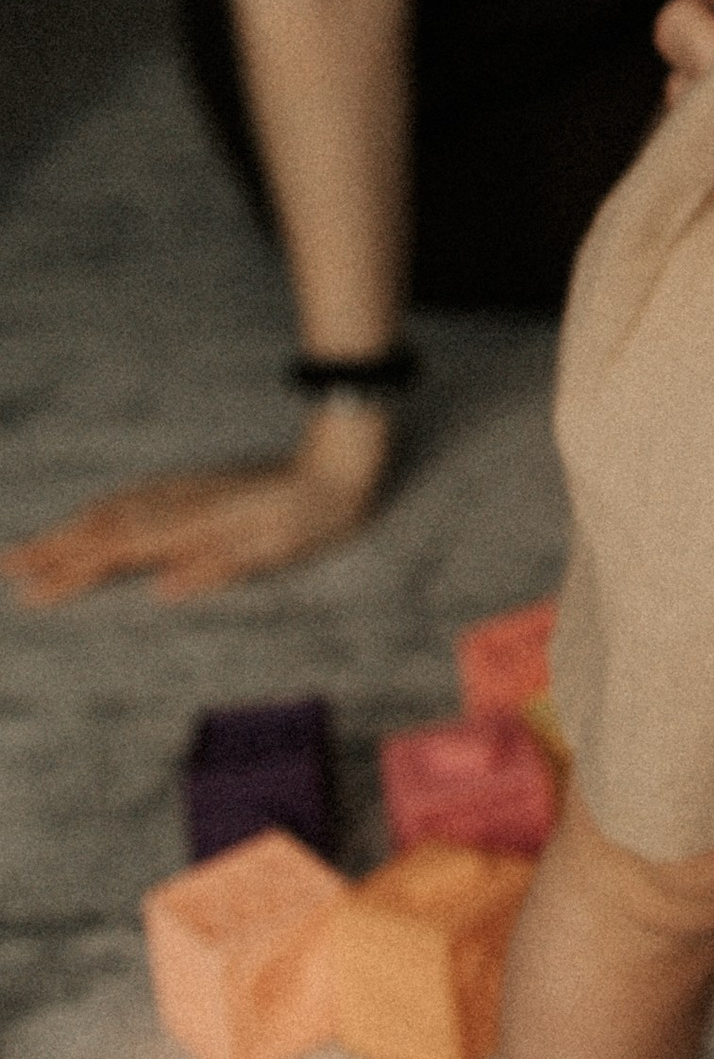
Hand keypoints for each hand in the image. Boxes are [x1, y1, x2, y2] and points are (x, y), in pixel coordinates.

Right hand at [2, 396, 392, 604]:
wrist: (337, 466)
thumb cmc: (310, 517)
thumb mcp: (274, 550)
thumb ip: (217, 566)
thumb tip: (160, 589)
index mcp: (194, 526)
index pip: (118, 551)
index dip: (71, 571)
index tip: (31, 592)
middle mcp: (180, 504)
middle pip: (101, 528)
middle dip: (50, 550)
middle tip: (4, 568)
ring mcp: (184, 492)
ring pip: (112, 511)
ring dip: (67, 531)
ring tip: (27, 551)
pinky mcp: (193, 487)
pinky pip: (133, 500)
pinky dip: (99, 513)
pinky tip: (88, 519)